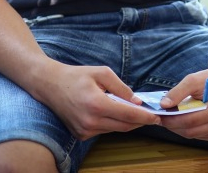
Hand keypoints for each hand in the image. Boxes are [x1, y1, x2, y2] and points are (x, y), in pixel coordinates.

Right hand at [42, 64, 160, 139]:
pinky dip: (112, 123)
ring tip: (136, 112)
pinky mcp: (81, 135)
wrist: (50, 85)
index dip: (145, 116)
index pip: (128, 114)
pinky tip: (114, 113)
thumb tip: (137, 101)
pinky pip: (104, 130)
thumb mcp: (102, 73)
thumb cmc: (76, 76)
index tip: (157, 116)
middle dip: (140, 121)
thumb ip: (121, 87)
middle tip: (153, 116)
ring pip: (115, 129)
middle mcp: (91, 121)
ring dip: (127, 122)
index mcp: (97, 104)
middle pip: (124, 126)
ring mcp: (85, 130)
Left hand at [157, 62, 207, 141]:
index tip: (159, 115)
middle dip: (173, 125)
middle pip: (191, 131)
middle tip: (162, 118)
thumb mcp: (192, 80)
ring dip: (179, 128)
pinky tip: (185, 119)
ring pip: (193, 135)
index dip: (172, 120)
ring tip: (172, 117)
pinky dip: (189, 129)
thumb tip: (163, 105)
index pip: (190, 121)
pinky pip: (199, 136)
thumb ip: (177, 92)